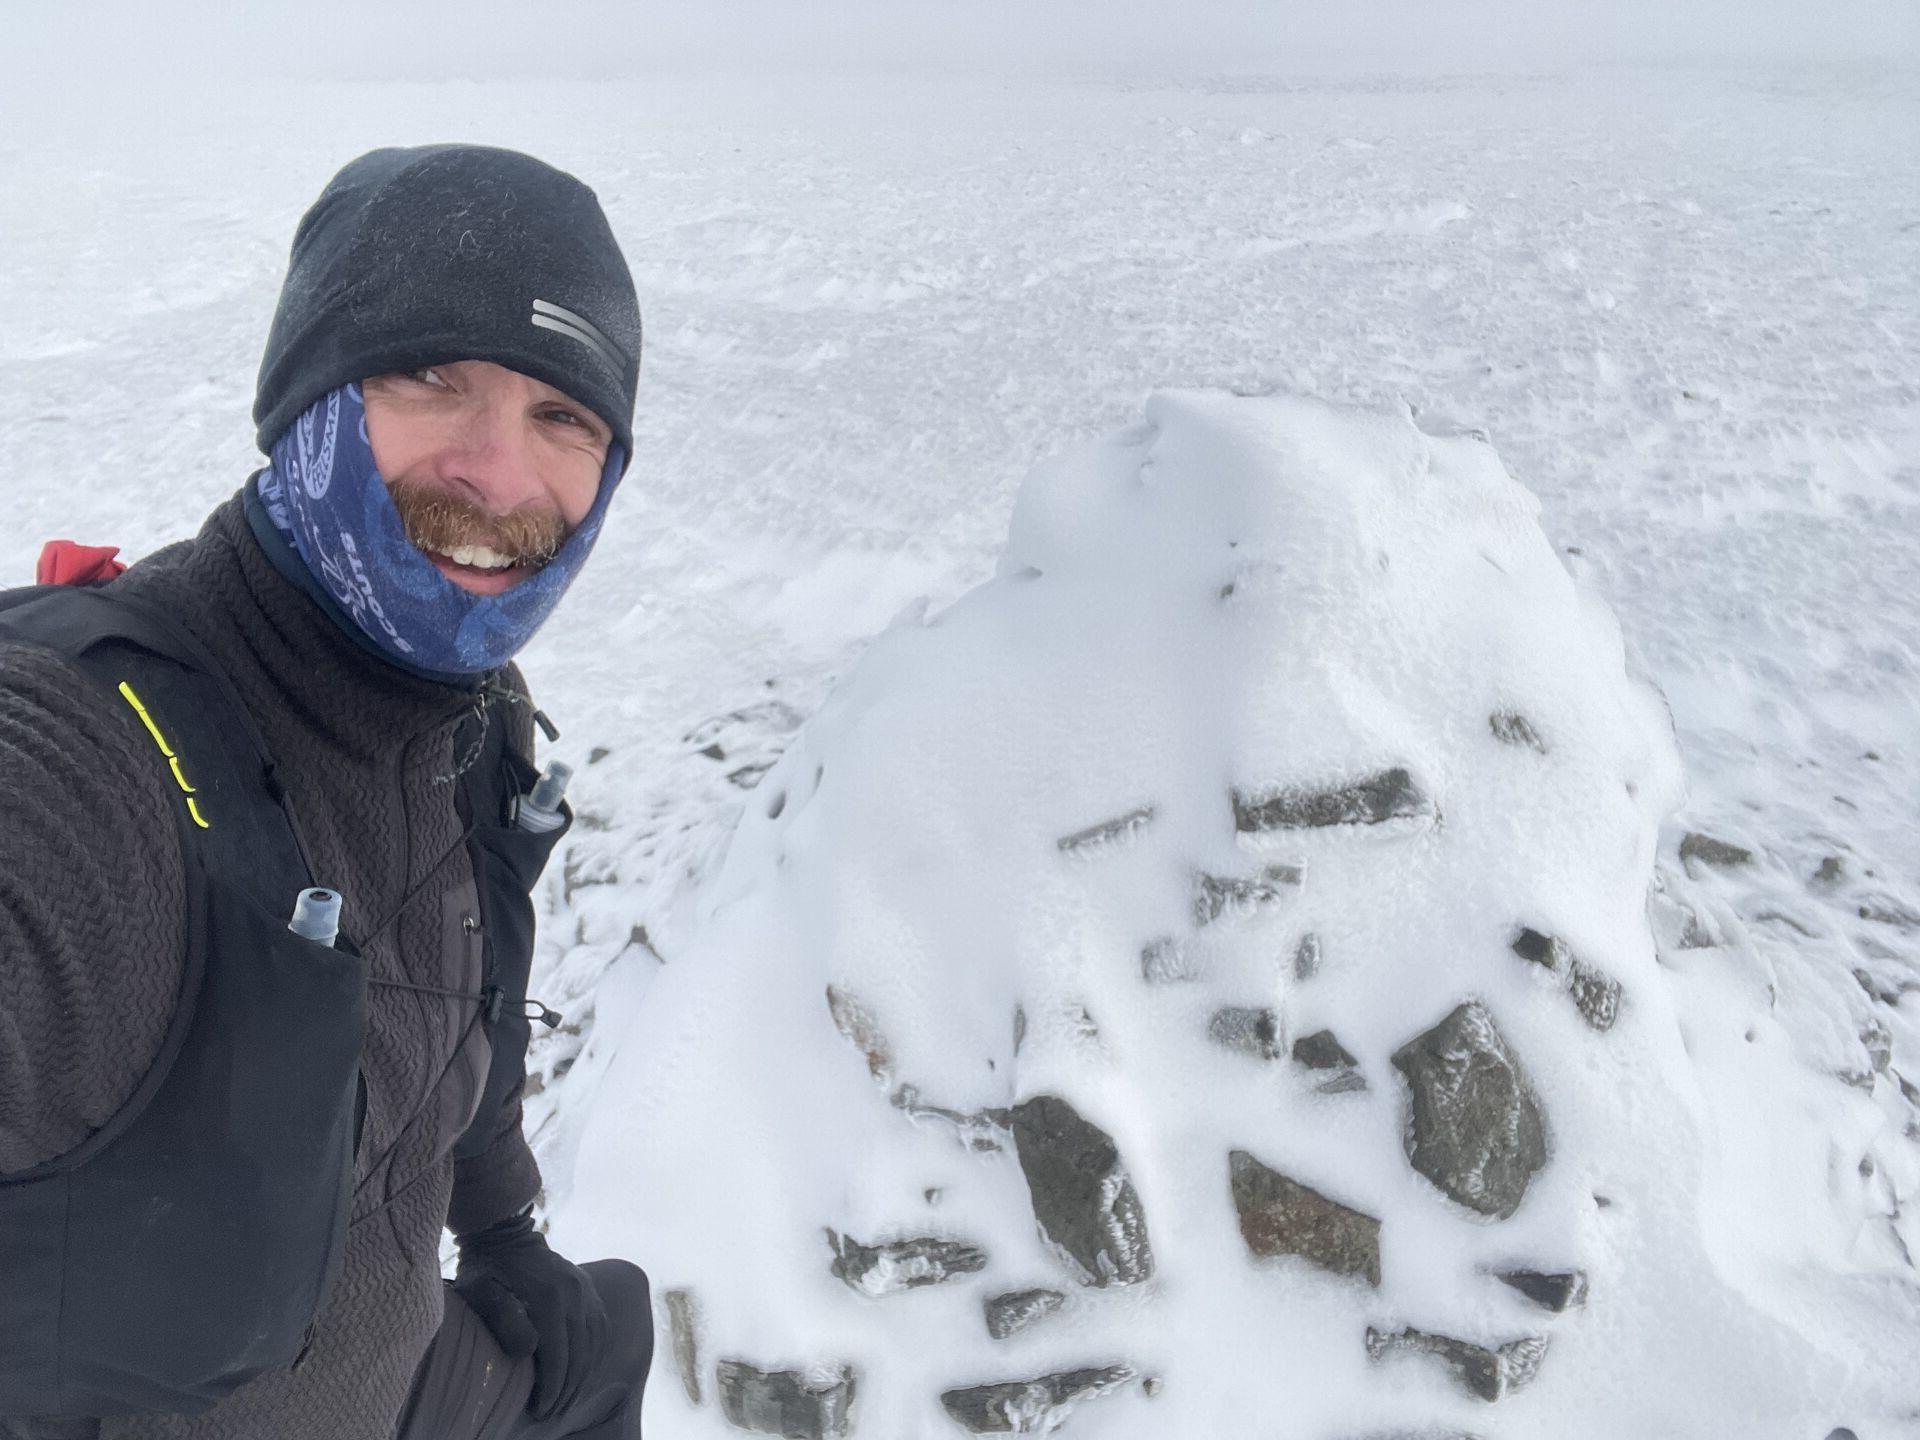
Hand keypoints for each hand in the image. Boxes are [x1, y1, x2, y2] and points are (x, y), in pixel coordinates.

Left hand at [452, 1209, 608, 1419]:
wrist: (504, 1233)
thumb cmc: (485, 1267)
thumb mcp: (480, 1290)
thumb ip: (503, 1319)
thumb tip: (530, 1350)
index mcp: (550, 1297)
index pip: (559, 1357)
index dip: (552, 1390)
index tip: (539, 1411)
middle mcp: (575, 1294)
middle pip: (580, 1355)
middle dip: (566, 1391)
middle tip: (549, 1413)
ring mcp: (585, 1289)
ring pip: (594, 1345)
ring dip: (581, 1376)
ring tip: (563, 1398)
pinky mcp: (588, 1288)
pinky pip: (599, 1328)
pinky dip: (593, 1354)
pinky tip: (579, 1370)